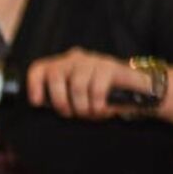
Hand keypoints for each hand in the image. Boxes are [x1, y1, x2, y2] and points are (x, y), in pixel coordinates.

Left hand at [25, 48, 153, 119]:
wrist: (138, 92)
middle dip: (61, 101)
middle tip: (70, 114)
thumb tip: (44, 108)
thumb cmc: (100, 98)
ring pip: (76, 85)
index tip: (37, 103)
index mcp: (62, 66)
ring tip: (90, 114)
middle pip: (56, 76)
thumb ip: (61, 99)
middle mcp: (75, 59)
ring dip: (82, 106)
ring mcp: (93, 61)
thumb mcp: (76, 98)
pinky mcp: (111, 66)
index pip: (40, 69)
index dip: (34, 85)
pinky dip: (97, 105)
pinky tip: (102, 110)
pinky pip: (96, 88)